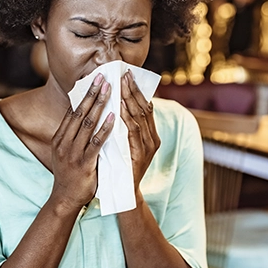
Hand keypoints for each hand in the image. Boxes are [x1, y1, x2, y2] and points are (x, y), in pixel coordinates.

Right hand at [50, 73, 114, 210]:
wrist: (65, 198)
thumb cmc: (69, 173)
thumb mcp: (66, 151)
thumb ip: (73, 134)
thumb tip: (83, 113)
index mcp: (59, 137)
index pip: (72, 110)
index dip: (82, 93)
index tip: (92, 78)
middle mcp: (64, 142)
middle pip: (79, 112)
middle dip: (91, 93)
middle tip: (102, 77)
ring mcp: (72, 153)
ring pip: (87, 124)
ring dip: (99, 105)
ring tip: (109, 89)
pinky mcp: (83, 163)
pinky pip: (96, 142)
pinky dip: (105, 128)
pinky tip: (113, 116)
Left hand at [121, 70, 159, 188]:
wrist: (124, 194)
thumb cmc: (121, 168)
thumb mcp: (124, 144)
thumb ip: (123, 129)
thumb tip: (114, 106)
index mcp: (150, 135)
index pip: (146, 107)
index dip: (137, 90)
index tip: (127, 75)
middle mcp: (152, 139)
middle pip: (144, 108)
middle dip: (134, 90)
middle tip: (124, 74)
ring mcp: (148, 147)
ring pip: (140, 117)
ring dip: (130, 99)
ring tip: (122, 84)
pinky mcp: (140, 155)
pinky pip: (133, 132)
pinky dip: (127, 117)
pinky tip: (120, 106)